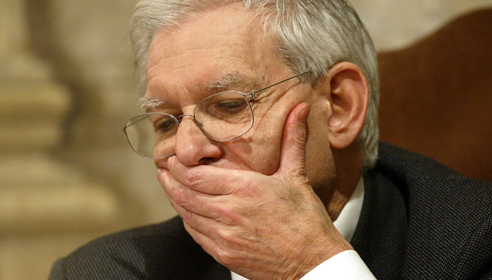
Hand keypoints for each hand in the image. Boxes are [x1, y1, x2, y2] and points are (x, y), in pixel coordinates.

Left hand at [157, 103, 352, 279]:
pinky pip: (195, 234)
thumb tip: (300, 109)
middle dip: (169, 179)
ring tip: (168, 185)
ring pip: (185, 213)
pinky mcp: (224, 254)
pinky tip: (186, 210)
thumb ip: (292, 139)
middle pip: (184, 193)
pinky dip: (187, 219)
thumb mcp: (296, 176)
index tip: (173, 157)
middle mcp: (230, 212)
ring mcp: (224, 235)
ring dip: (173, 198)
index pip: (195, 175)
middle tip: (163, 168)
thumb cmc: (306, 221)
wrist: (313, 261)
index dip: (178, 166)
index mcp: (246, 189)